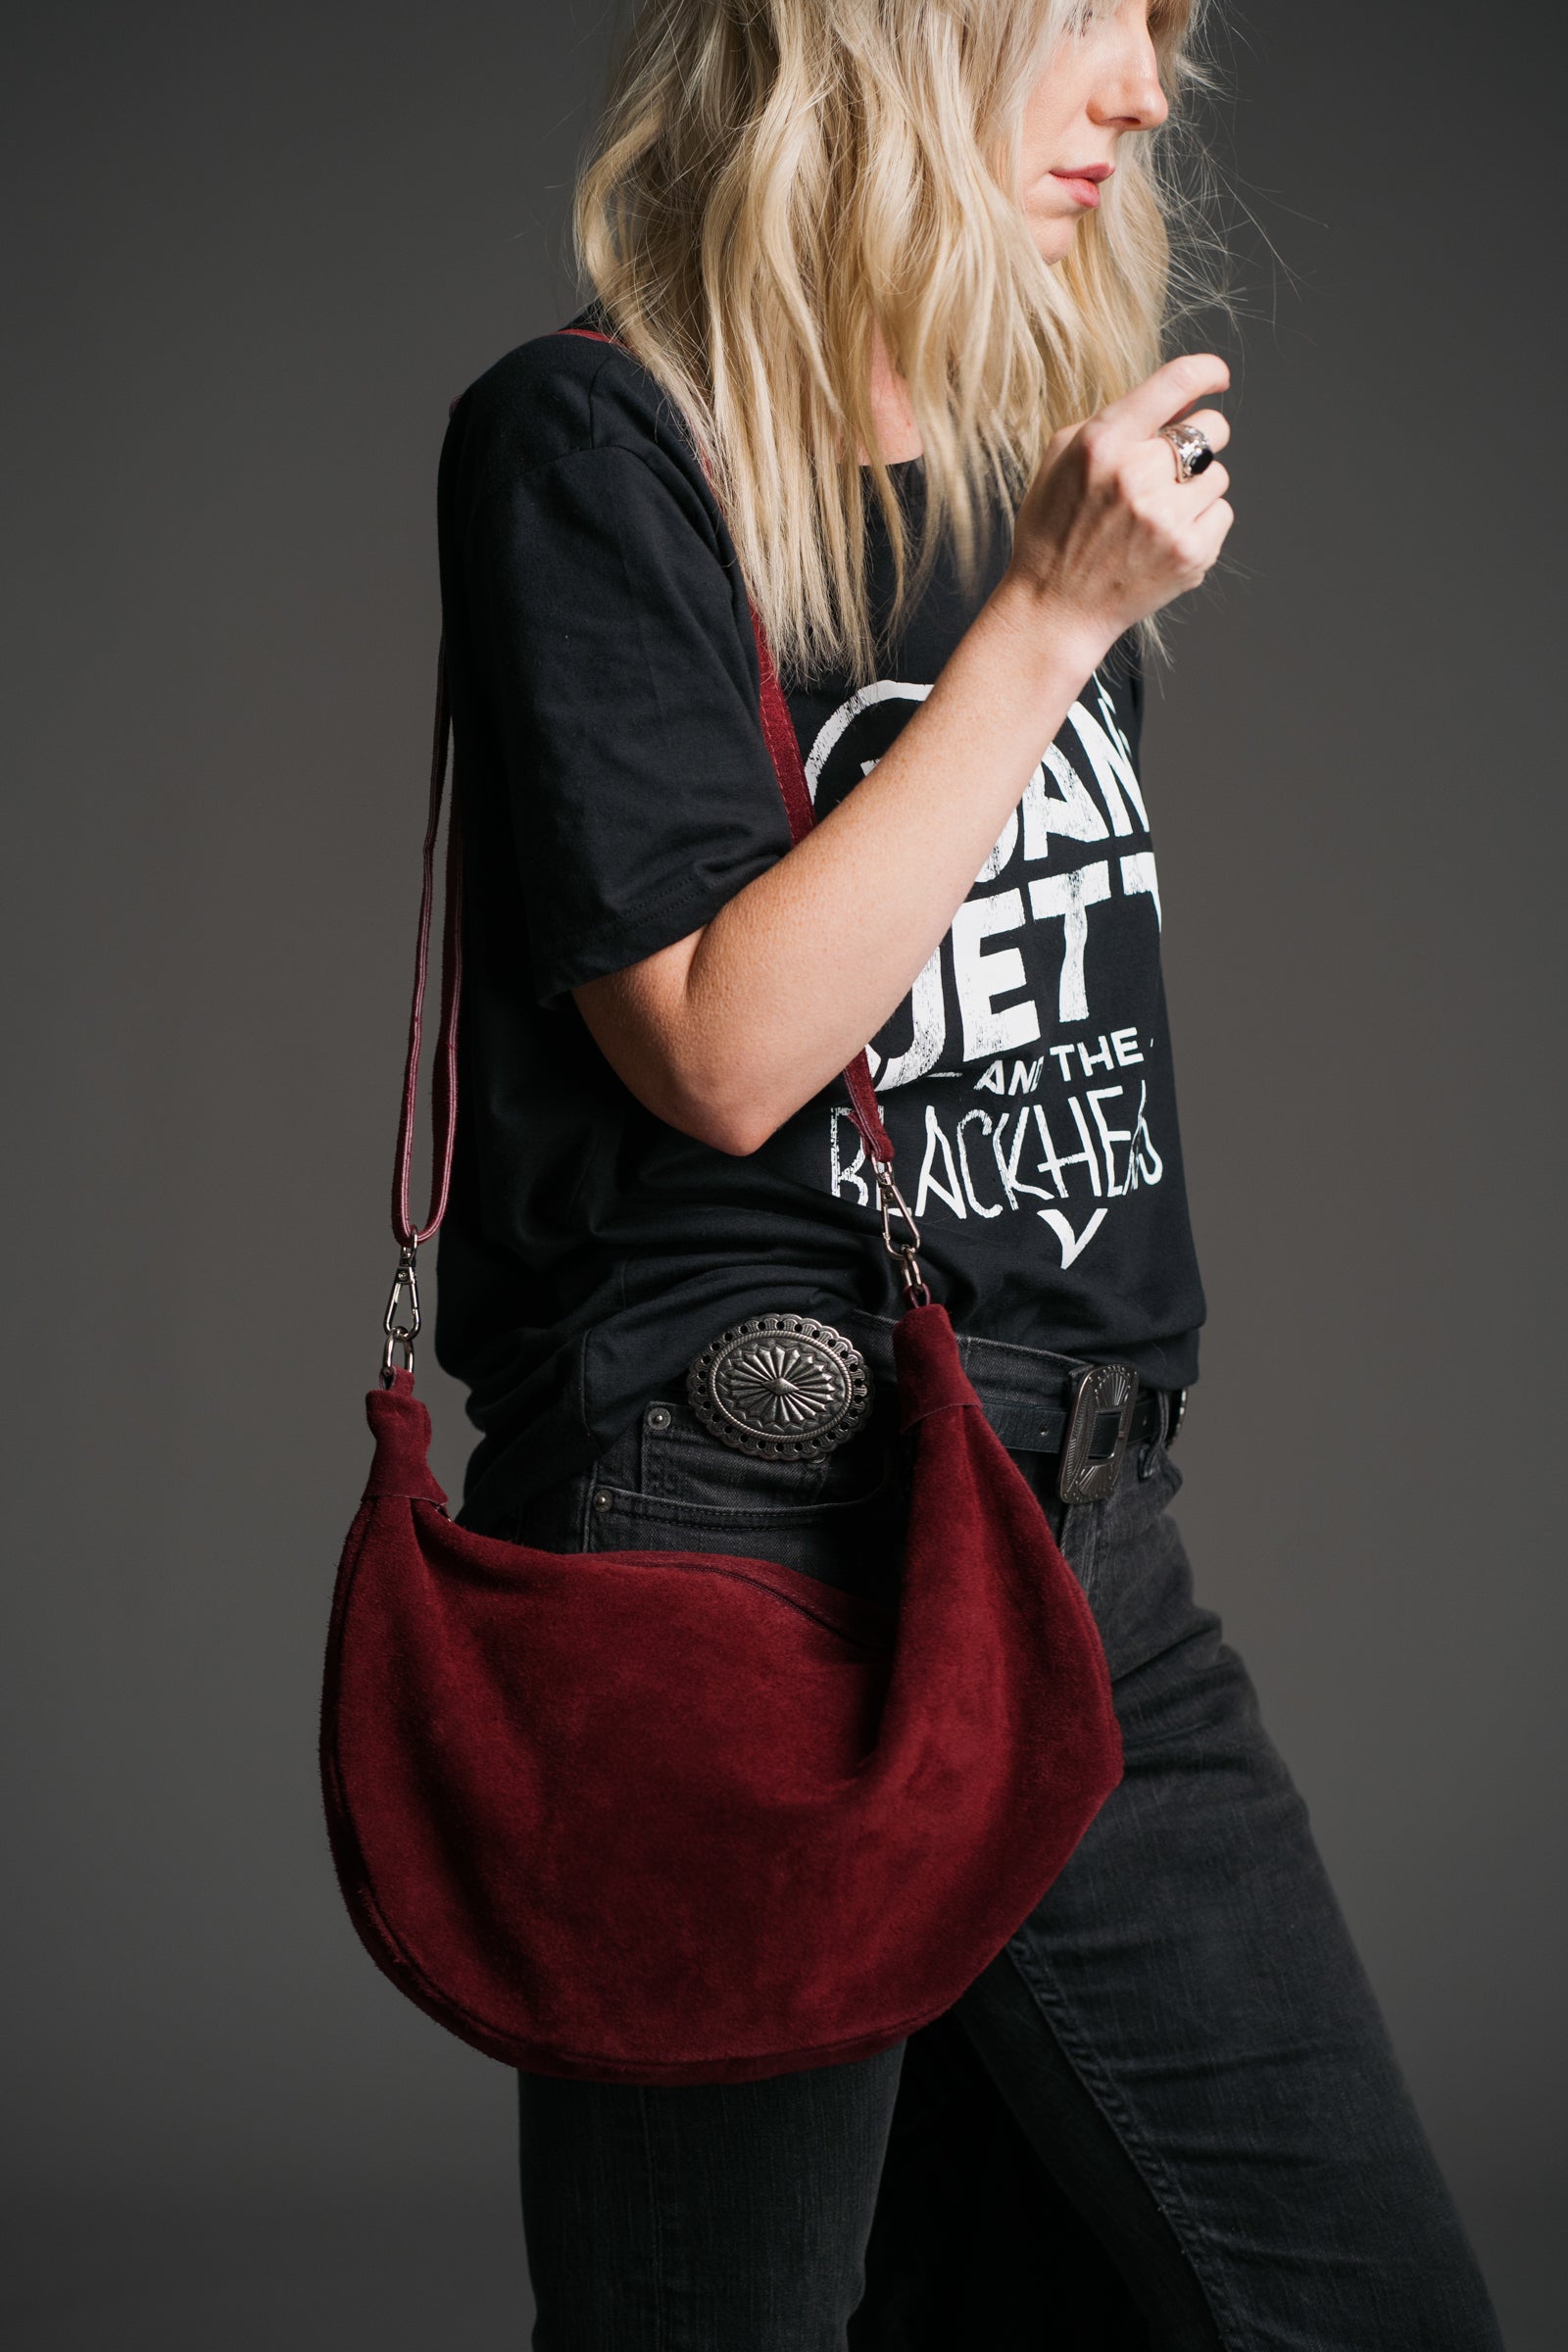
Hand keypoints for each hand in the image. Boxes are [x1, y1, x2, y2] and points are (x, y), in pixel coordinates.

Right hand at [1002, 353, 1234, 658]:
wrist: (1054, 610)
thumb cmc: (1054, 531)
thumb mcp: (1062, 459)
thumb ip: (1119, 420)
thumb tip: (1183, 398)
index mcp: (1102, 443)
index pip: (1176, 382)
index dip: (1207, 372)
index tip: (1217, 377)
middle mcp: (1136, 475)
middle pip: (1212, 428)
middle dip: (1197, 441)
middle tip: (1168, 469)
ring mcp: (1167, 518)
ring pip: (1219, 474)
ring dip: (1195, 488)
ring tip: (1156, 514)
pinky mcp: (1190, 553)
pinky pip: (1222, 513)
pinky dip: (1200, 523)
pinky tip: (1163, 540)